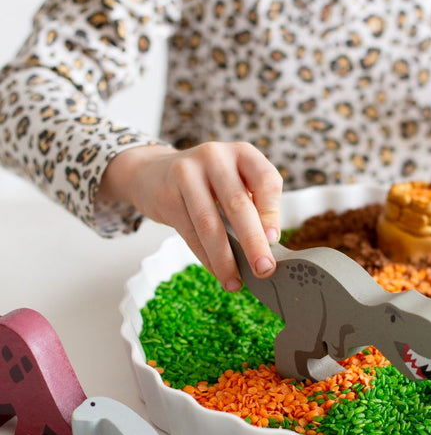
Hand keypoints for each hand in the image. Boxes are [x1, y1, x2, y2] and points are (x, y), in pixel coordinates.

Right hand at [98, 141, 281, 289]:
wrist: (153, 173)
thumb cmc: (206, 183)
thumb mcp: (233, 182)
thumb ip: (252, 206)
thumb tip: (267, 249)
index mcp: (242, 152)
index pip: (266, 180)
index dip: (272, 212)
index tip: (274, 240)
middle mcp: (215, 157)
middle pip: (238, 205)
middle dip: (253, 243)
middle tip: (264, 269)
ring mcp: (187, 173)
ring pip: (210, 224)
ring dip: (226, 259)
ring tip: (236, 282)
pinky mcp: (167, 195)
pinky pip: (191, 233)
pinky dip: (207, 258)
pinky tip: (218, 273)